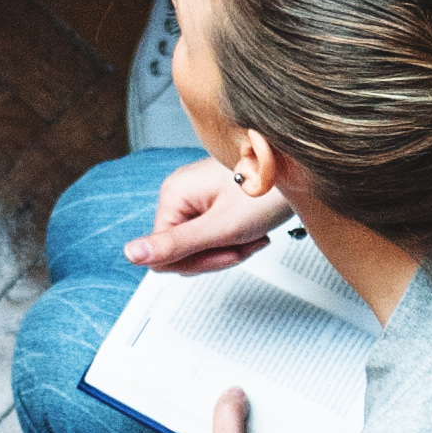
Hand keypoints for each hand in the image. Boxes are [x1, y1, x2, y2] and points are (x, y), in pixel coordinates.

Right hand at [126, 156, 285, 272]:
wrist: (301, 171)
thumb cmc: (268, 191)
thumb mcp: (221, 228)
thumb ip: (175, 245)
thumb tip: (130, 254)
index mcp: (174, 196)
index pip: (163, 254)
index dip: (197, 261)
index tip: (226, 250)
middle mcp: (181, 194)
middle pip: (183, 252)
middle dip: (217, 255)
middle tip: (243, 241)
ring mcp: (198, 197)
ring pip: (202, 247)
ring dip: (231, 248)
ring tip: (252, 234)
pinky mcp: (215, 201)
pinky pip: (216, 235)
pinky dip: (238, 239)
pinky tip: (254, 230)